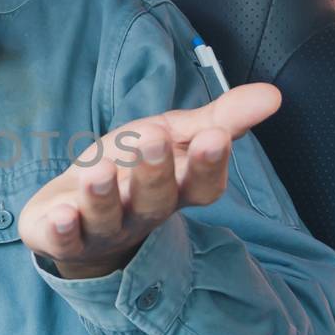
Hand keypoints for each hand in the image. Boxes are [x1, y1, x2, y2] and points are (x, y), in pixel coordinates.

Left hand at [18, 83, 282, 278]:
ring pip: (107, 218)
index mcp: (175, 189)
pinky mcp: (63, 238)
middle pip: (154, 200)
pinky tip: (61, 214)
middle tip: (152, 139)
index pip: (201, 186)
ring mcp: (103, 230)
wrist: (75, 208)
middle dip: (154, 172)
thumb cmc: (132, 168)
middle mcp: (142, 213)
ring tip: (97, 171)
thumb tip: (274, 94)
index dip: (208, 165)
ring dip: (103, 197)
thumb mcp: (173, 136)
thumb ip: (220, 120)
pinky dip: (62, 229)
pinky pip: (63, 239)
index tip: (214, 138)